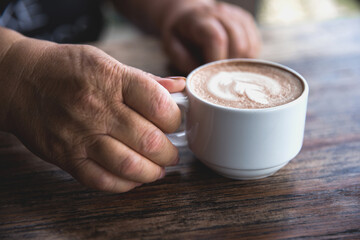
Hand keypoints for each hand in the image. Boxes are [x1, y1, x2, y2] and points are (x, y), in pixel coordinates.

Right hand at [2, 37, 185, 191]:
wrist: (20, 81)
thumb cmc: (67, 69)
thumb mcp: (106, 62)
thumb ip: (145, 79)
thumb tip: (178, 87)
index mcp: (112, 80)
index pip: (158, 105)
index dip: (174, 119)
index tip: (174, 124)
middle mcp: (97, 108)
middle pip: (148, 140)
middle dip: (169, 153)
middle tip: (171, 153)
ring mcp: (80, 135)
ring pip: (129, 165)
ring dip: (152, 172)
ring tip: (158, 169)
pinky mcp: (66, 156)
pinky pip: (101, 180)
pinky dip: (125, 184)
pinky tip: (134, 178)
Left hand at [161, 1, 260, 72]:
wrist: (188, 16)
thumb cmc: (180, 35)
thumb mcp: (172, 48)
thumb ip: (184, 62)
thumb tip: (203, 79)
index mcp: (200, 19)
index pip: (217, 39)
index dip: (217, 61)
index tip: (212, 76)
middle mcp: (221, 13)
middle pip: (238, 43)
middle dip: (230, 66)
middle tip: (219, 77)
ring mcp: (237, 17)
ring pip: (249, 46)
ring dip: (240, 65)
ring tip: (226, 71)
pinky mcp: (247, 23)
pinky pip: (255, 46)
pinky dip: (247, 60)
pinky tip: (234, 64)